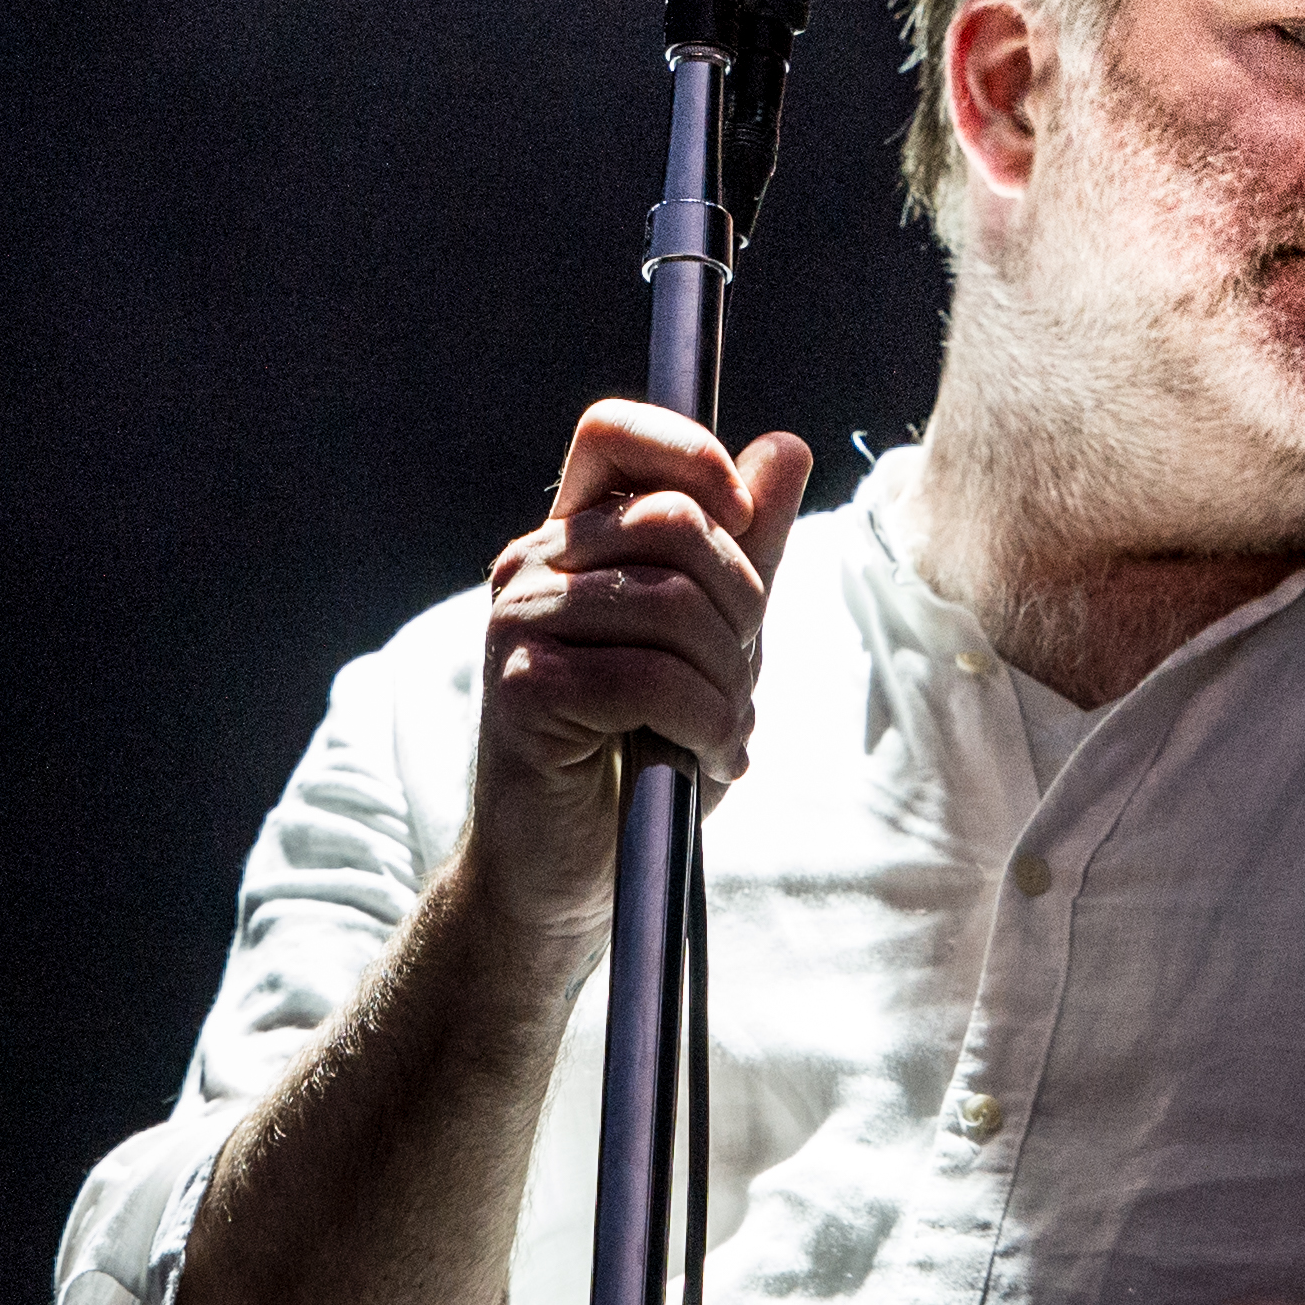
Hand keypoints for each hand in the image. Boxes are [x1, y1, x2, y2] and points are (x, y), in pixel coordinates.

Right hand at [469, 400, 811, 952]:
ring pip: (673, 603)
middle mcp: (533, 564)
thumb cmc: (644, 751)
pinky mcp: (520, 688)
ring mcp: (518, 622)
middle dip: (741, 607)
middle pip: (677, 522)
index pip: (614, 433)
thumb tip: (786, 446)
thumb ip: (746, 547)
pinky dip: (703, 724)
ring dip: (726, 682)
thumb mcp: (713, 641)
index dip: (690, 454)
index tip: (742, 517)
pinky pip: (649, 678)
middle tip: (734, 678)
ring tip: (718, 730)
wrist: (571, 871)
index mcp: (575, 539)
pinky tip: (702, 759)